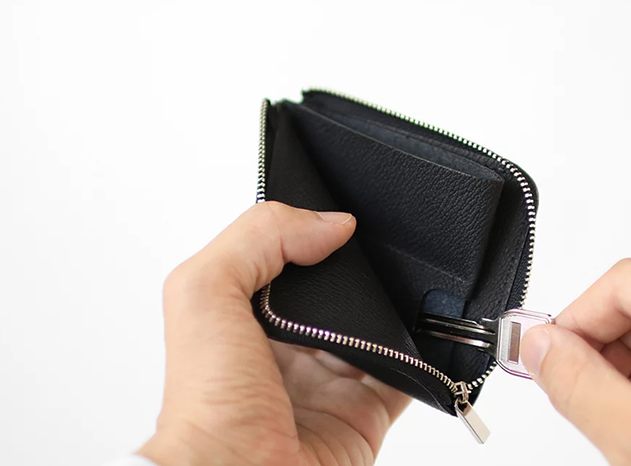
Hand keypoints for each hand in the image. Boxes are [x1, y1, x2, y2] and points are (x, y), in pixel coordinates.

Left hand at [138, 202, 409, 465]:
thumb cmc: (205, 406)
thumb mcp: (204, 292)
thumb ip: (259, 238)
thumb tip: (330, 223)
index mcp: (246, 315)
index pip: (287, 257)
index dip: (312, 234)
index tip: (342, 216)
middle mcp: (287, 347)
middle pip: (338, 293)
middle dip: (361, 271)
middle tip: (379, 251)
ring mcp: (329, 381)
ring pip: (378, 330)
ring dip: (397, 310)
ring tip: (407, 287)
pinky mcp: (365, 414)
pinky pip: (408, 376)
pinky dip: (424, 356)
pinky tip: (427, 332)